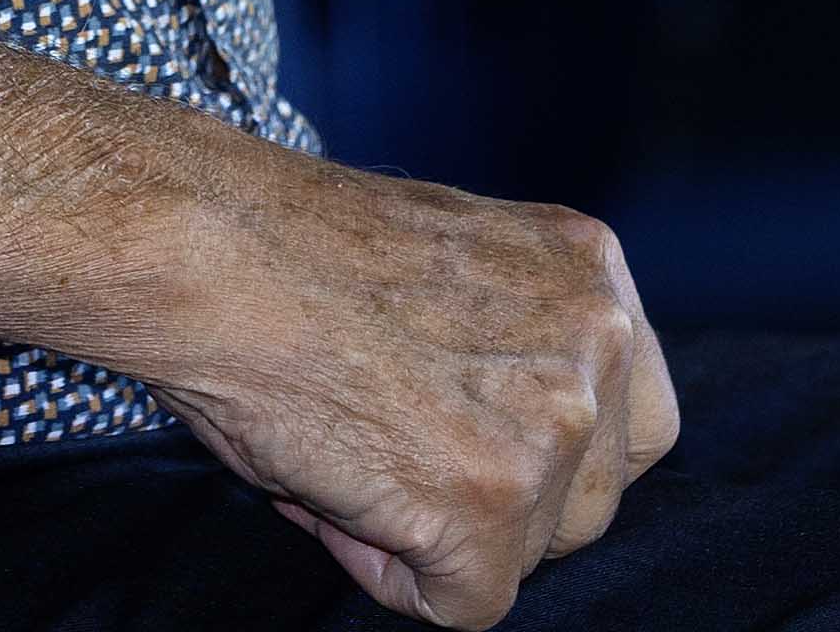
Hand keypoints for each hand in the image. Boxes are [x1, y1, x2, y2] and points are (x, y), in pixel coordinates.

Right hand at [140, 152, 674, 621]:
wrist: (210, 248)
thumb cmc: (285, 244)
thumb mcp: (448, 268)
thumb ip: (506, 343)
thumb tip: (487, 439)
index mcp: (590, 269)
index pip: (629, 416)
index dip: (551, 451)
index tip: (469, 437)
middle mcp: (601, 337)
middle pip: (598, 495)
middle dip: (504, 503)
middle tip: (396, 457)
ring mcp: (555, 421)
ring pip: (533, 551)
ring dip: (449, 537)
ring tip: (352, 466)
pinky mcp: (492, 500)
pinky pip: (464, 603)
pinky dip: (395, 576)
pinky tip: (335, 501)